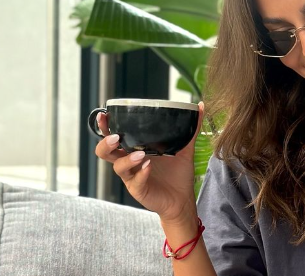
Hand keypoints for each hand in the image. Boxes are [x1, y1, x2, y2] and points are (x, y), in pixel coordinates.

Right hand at [94, 102, 204, 222]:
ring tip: (141, 154)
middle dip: (106, 143)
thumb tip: (200, 106)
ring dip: (127, 159)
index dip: (105, 127)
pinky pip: (135, 181)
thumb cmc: (178, 173)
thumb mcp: (185, 148)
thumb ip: (191, 128)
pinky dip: (141, 173)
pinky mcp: (139, 190)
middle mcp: (129, 162)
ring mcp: (132, 176)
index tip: (104, 115)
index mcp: (135, 149)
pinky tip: (148, 167)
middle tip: (116, 137)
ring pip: (118, 167)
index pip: (114, 137)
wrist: (182, 198)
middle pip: (105, 152)